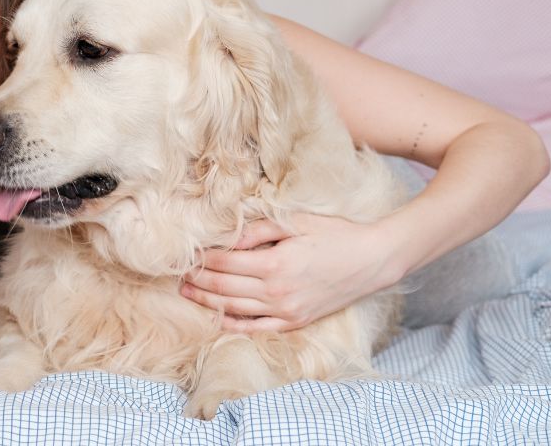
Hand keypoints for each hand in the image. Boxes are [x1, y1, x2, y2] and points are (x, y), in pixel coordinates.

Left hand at [179, 214, 403, 331]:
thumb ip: (259, 231)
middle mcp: (276, 291)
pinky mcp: (295, 321)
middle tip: (177, 275)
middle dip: (197, 281)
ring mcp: (286, 310)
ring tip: (187, 293)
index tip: (186, 254)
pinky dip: (233, 324)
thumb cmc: (335, 234)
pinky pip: (257, 328)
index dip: (202, 259)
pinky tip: (217, 318)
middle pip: (223, 288)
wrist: (373, 260)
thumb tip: (228, 239)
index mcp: (274, 263)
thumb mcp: (297, 222)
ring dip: (207, 302)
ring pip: (234, 309)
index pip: (224, 263)